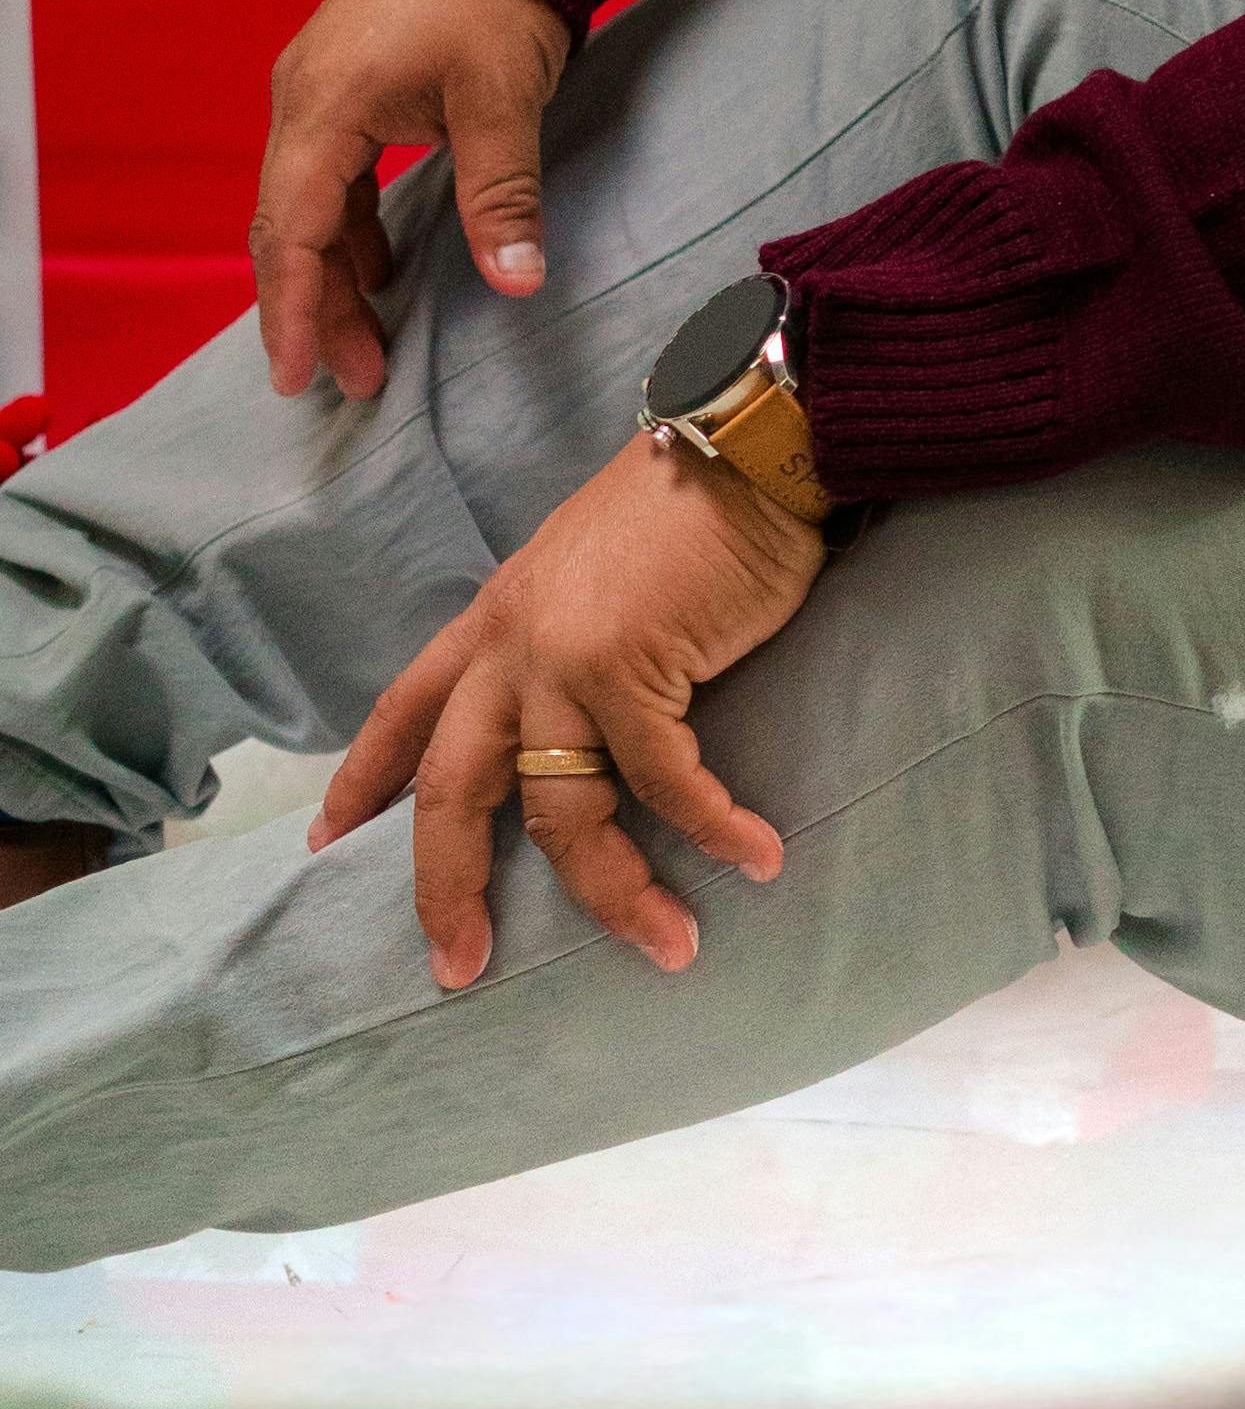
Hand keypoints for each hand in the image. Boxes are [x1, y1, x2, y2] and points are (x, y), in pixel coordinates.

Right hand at [255, 0, 575, 397]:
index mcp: (323, 106)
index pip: (289, 233)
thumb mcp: (501, 97)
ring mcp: (322, 84)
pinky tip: (382, 262)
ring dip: (337, 270)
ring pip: (311, 202)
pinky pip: (333, 171)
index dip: (294, 312)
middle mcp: (303, 97)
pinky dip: (351, 224)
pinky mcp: (351, 76)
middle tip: (360, 378)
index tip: (301, 379)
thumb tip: (518, 283)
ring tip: (373, 339)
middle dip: (318, 306)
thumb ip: (501, 195)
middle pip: (290, 226)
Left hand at [312, 432, 819, 988]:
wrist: (748, 443)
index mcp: (494, 617)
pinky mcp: (632, 670)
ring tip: (669, 944)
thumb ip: (563, 635)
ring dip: (618, 893)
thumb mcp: (589, 569)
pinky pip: (665, 784)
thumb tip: (581, 708)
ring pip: (563, 814)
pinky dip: (714, 829)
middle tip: (457, 965)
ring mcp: (563, 660)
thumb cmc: (687, 503)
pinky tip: (757, 855)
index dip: (361, 780)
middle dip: (446, 890)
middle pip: (448, 791)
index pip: (403, 709)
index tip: (325, 842)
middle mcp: (510, 644)